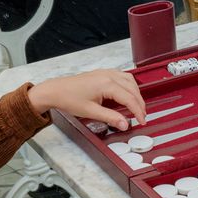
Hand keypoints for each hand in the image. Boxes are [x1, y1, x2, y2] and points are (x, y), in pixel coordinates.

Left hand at [28, 68, 146, 130]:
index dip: (138, 111)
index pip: (130, 98)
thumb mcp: (91, 112)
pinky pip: (122, 77)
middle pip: (133, 89)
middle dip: (140, 103)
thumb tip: (125, 124)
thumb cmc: (69, 99)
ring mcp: (106, 72)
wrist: (56, 91)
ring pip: (130, 81)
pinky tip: (128, 94)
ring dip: (136, 93)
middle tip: (142, 116)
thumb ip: (110, 118)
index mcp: (107, 84)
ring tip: (137, 106)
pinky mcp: (102, 73)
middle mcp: (108, 75)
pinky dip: (129, 86)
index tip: (142, 121)